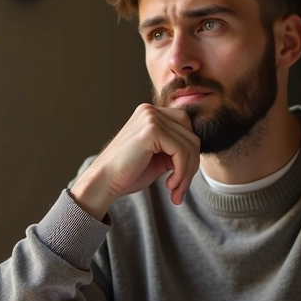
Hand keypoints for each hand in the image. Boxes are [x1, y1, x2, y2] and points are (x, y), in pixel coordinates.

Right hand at [71, 104, 199, 218]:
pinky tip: (170, 185)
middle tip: (179, 188)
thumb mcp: (158, 157)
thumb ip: (176, 149)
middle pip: (192, 134)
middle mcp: (150, 111)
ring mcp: (151, 118)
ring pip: (191, 145)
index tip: (181, 179)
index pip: (186, 128)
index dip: (190, 155)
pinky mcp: (151, 130)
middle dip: (192, 165)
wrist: (102, 183)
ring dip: (187, 173)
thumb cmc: (127, 174)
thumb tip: (198, 152)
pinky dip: (182, 172)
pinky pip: (182, 152)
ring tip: (174, 190)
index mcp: (150, 114)